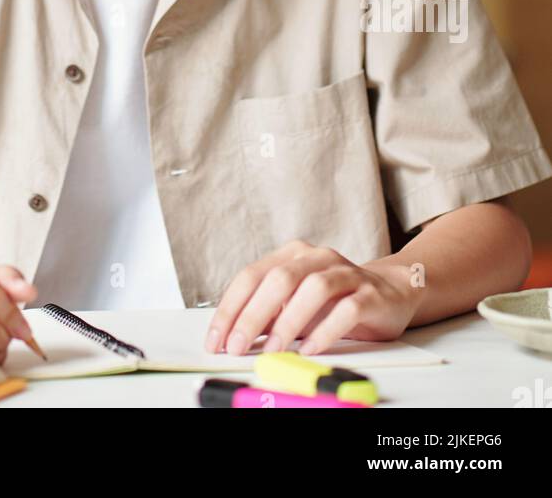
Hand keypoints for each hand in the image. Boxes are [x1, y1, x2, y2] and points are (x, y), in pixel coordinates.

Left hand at [206, 239, 417, 356]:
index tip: (216, 339)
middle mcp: (316, 257)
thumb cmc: (334, 300)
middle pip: (278, 280)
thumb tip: (235, 337)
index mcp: (291, 255)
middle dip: (252, 316)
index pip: (251, 276)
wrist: (389, 292)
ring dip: (288, 322)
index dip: (230, 309)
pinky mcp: (370, 294)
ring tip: (273, 349)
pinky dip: (326, 331)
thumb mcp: (295, 305)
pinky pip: (347, 310)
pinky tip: (311, 349)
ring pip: (313, 289)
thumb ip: (268, 315)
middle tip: (236, 347)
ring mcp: (345, 273)